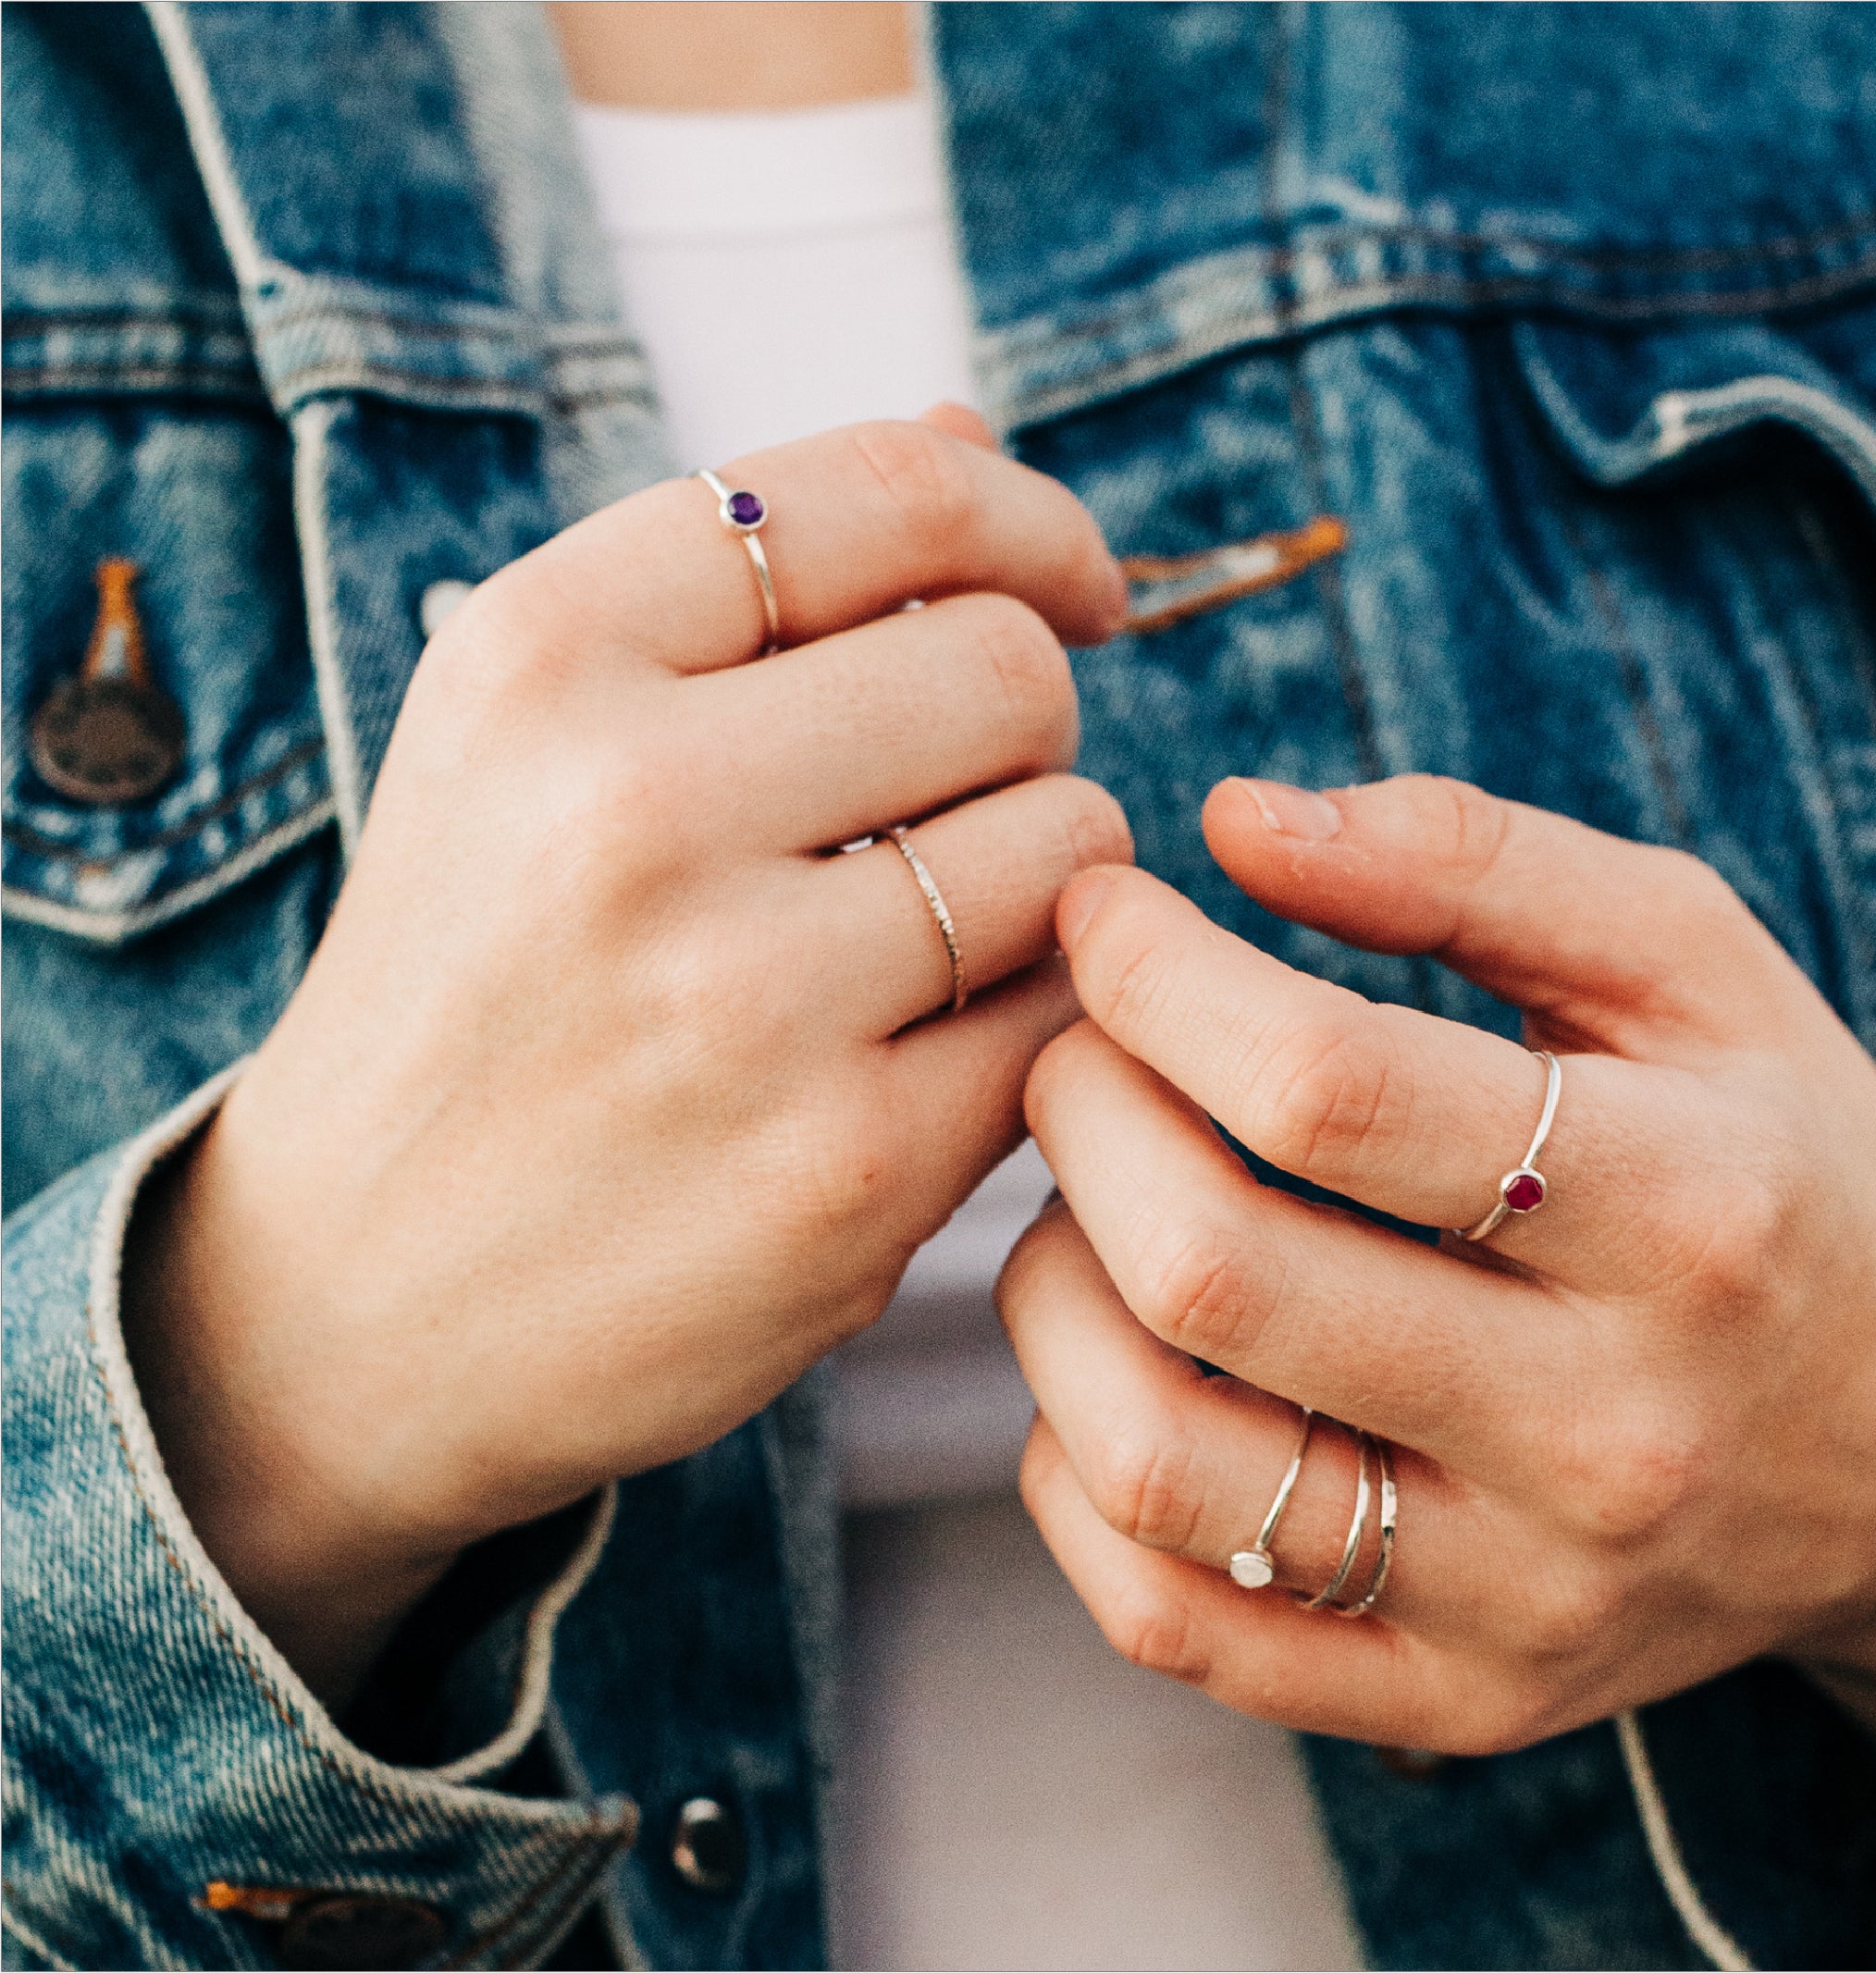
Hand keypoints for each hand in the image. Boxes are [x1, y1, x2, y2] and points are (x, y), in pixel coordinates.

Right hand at [125, 416, 1131, 1704]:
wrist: (347, 1294)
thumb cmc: (472, 991)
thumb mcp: (521, 745)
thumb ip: (737, 583)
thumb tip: (967, 427)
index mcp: (538, 658)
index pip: (890, 495)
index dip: (1030, 519)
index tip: (1070, 584)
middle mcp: (629, 807)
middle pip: (1010, 669)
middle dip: (1022, 728)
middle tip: (948, 806)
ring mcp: (744, 1002)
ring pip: (1072, 842)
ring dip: (1043, 878)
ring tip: (930, 938)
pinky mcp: (846, 1173)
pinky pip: (1067, 1019)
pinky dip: (1037, 1019)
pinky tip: (932, 1052)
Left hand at [1001, 773, 1875, 1789]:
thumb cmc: (1772, 1166)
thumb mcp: (1689, 961)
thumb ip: (1472, 858)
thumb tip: (1231, 820)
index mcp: (1680, 1207)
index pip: (1327, 1086)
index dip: (1155, 976)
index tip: (1104, 914)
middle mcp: (1607, 1428)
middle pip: (1211, 1271)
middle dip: (1076, 1117)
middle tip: (1075, 1053)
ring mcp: (1523, 1594)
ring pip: (1158, 1462)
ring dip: (1046, 1298)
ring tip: (1085, 1212)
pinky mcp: (1452, 1698)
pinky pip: (1170, 1618)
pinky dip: (1073, 1479)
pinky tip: (1116, 1369)